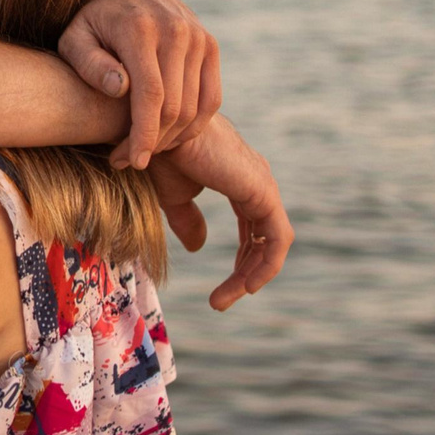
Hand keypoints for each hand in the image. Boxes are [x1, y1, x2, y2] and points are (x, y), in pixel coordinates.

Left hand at [59, 0, 222, 168]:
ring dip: (173, 138)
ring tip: (146, 148)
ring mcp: (198, 37)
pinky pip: (211, 98)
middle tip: (130, 160)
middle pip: (174, 106)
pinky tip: (169, 136)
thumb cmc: (90, 21)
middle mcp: (176, 31)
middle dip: (154, 142)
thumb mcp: (73, 39)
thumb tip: (120, 89)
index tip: (134, 161)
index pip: (151, 95)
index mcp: (141, 29)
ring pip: (195, 107)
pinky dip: (194, 125)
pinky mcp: (210, 45)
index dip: (144, 134)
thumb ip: (89, 64)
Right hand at [147, 115, 290, 310]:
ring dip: (252, 275)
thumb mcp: (173, 195)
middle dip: (245, 273)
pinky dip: (266, 264)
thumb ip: (187, 220)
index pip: (252, 228)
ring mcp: (262, 184)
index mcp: (239, 179)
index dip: (240, 259)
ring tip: (226, 299)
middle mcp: (256, 180)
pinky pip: (277, 238)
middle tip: (219, 302)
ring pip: (273, 243)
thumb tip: (199, 246)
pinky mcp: (262, 191)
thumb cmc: (159, 154)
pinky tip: (246, 285)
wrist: (156, 132)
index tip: (219, 288)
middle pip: (263, 238)